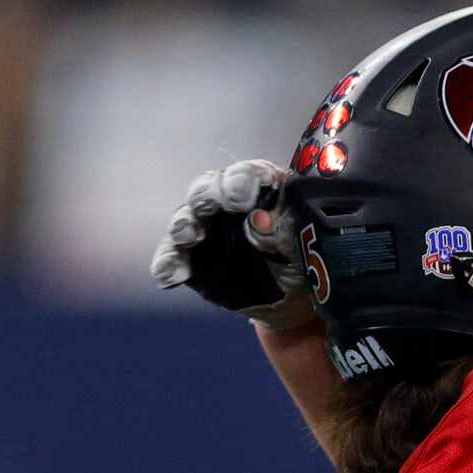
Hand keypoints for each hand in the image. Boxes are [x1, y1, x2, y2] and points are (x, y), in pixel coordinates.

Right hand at [151, 158, 312, 329]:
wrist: (293, 298)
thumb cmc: (303, 258)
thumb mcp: (305, 245)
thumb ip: (285, 231)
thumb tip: (261, 221)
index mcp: (262, 189)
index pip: (247, 174)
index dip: (240, 181)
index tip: (240, 198)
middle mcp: (226, 202)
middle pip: (207, 188)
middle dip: (205, 196)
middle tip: (208, 208)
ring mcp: (205, 229)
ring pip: (185, 218)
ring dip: (183, 225)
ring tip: (190, 238)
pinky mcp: (191, 257)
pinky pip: (171, 256)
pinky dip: (168, 263)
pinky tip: (174, 275)